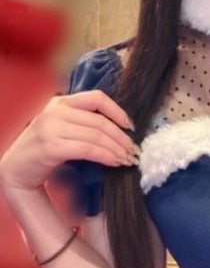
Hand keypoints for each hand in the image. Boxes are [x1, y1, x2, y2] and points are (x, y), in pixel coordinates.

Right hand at [0, 91, 139, 192]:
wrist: (16, 170)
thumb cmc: (44, 150)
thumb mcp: (62, 128)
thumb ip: (82, 122)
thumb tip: (119, 129)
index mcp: (60, 103)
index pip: (96, 98)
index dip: (118, 111)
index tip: (131, 127)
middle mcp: (55, 111)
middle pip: (100, 121)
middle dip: (122, 138)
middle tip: (134, 152)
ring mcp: (51, 128)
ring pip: (96, 136)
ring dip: (117, 149)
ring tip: (128, 160)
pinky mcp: (51, 147)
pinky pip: (87, 149)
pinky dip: (105, 156)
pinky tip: (114, 163)